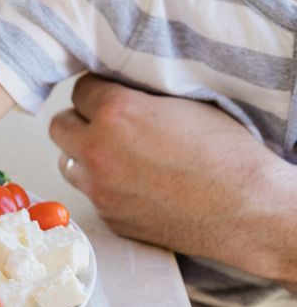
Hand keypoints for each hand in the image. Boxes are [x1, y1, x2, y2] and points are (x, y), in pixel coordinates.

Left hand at [49, 74, 296, 287]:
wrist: (248, 210)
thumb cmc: (227, 154)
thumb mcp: (183, 104)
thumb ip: (140, 95)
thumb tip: (119, 90)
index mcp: (116, 113)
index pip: (79, 89)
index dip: (97, 90)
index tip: (109, 93)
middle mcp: (98, 151)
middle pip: (59, 126)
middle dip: (79, 120)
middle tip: (102, 122)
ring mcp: (99, 189)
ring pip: (67, 162)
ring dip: (84, 154)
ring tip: (114, 153)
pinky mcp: (109, 217)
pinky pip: (91, 194)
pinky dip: (104, 186)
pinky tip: (133, 183)